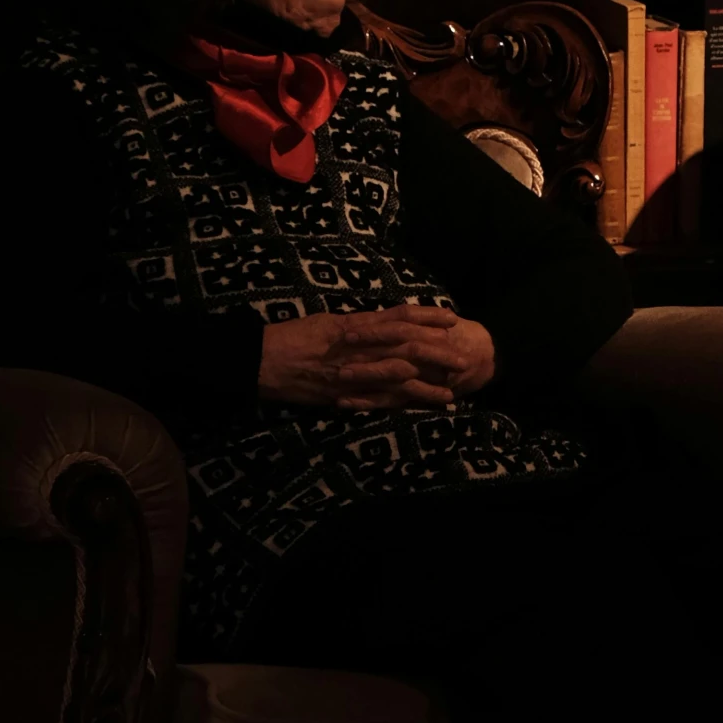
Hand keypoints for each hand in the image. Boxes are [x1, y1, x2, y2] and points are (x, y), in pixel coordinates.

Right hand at [257, 302, 496, 410]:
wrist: (259, 360)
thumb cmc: (289, 338)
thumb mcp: (324, 322)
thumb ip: (355, 324)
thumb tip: (381, 323)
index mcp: (353, 324)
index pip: (398, 317)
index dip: (427, 317)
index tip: (451, 318)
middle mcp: (356, 345)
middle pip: (406, 345)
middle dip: (437, 352)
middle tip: (464, 358)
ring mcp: (350, 371)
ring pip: (397, 374)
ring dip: (427, 382)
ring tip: (452, 388)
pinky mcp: (342, 394)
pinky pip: (375, 398)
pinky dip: (400, 400)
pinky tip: (417, 405)